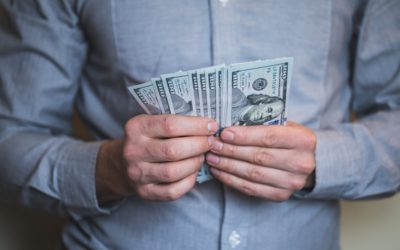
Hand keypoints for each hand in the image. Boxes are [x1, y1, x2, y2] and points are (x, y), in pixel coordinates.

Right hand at [96, 115, 217, 201]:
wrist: (122, 164)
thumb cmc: (147, 140)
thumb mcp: (153, 124)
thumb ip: (176, 122)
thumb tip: (209, 126)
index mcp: (136, 128)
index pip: (170, 125)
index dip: (196, 126)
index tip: (211, 126)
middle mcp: (133, 151)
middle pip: (173, 150)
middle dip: (199, 145)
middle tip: (210, 142)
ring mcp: (137, 174)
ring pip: (173, 172)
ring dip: (195, 163)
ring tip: (201, 156)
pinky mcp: (144, 192)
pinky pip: (172, 191)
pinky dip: (189, 181)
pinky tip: (193, 172)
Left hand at [206, 122, 315, 200]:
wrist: (307, 162)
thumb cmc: (289, 139)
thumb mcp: (284, 126)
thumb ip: (263, 125)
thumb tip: (229, 126)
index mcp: (303, 140)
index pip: (269, 137)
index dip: (244, 136)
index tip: (224, 133)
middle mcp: (301, 163)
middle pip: (259, 157)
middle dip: (231, 150)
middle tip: (213, 145)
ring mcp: (291, 182)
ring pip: (252, 174)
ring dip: (228, 166)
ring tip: (212, 157)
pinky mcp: (281, 195)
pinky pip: (251, 188)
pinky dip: (231, 180)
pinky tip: (219, 171)